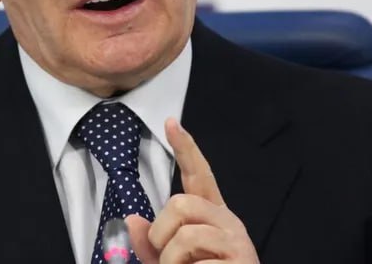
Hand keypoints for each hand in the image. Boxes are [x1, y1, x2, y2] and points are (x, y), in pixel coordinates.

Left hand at [125, 118, 259, 262]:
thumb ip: (150, 244)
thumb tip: (131, 220)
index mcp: (212, 216)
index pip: (199, 175)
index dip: (186, 148)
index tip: (171, 122)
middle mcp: (228, 221)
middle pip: (180, 203)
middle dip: (162, 234)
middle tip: (169, 259)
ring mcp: (237, 241)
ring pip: (183, 234)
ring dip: (170, 261)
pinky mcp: (240, 261)